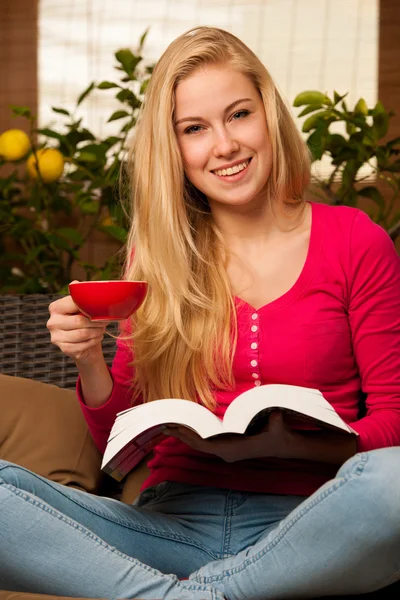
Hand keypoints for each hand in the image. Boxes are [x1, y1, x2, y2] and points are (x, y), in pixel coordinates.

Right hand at [47, 282, 109, 364]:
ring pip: (82, 334)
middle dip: (96, 322)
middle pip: (79, 321)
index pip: (74, 303)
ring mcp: (56, 337)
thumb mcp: (84, 306)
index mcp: (55, 308)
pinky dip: (94, 341)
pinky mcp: (63, 349)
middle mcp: (52, 322)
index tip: (102, 309)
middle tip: (105, 321)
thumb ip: (81, 295)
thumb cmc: (86, 321)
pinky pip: (83, 345)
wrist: (86, 343)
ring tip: (102, 329)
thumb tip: (77, 284)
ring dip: (97, 331)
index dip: (91, 307)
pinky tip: (97, 337)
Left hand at [163, 411, 296, 461]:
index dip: (188, 436)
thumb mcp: (278, 428)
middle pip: (198, 444)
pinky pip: (206, 441)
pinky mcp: (227, 447)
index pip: (205, 444)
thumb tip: (276, 415)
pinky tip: (186, 427)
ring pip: (200, 443)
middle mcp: (226, 452)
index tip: (174, 427)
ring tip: (169, 424)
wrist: (283, 444)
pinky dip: (195, 434)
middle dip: (181, 435)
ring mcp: (226, 451)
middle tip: (163, 424)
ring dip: (185, 435)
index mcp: (233, 450)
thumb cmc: (279, 435)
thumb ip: (276, 423)